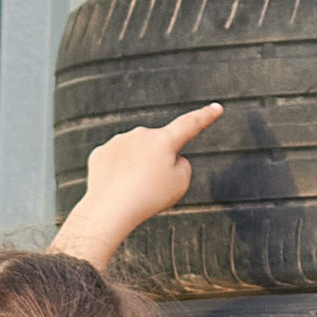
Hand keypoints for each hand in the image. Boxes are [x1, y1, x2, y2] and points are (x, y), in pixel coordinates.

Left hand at [53, 102, 223, 267]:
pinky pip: (116, 161)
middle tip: (153, 187)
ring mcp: (118, 142)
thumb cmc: (147, 198)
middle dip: (158, 163)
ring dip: (137, 168)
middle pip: (158, 147)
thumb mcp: (181, 184)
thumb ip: (182, 165)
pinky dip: (118, 173)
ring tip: (133, 190)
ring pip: (135, 154)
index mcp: (164, 140)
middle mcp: (140, 134)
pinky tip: (117, 187)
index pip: (190, 125)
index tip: (216, 107)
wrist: (110, 209)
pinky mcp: (101, 153)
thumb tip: (172, 158)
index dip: (205, 116)